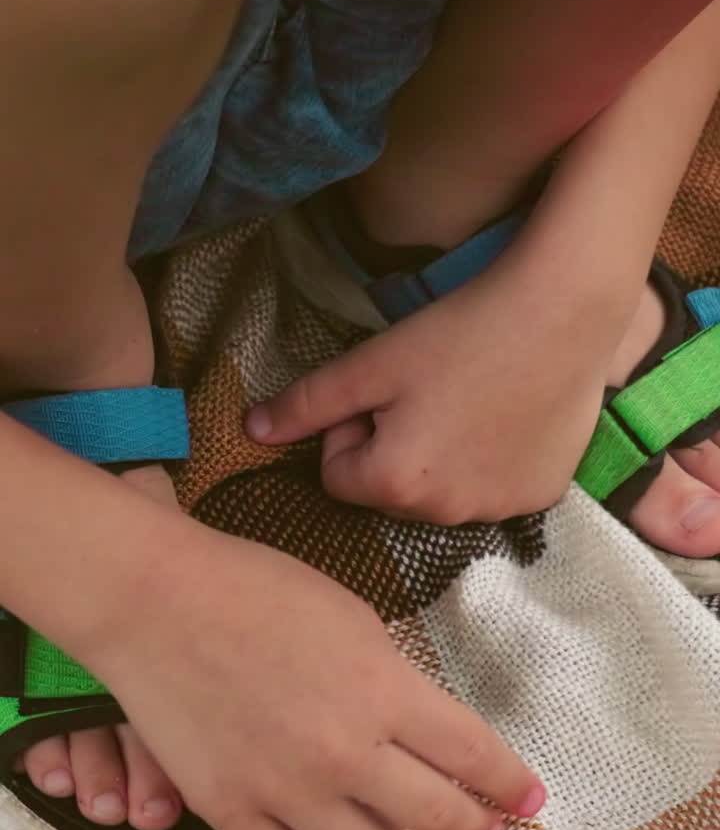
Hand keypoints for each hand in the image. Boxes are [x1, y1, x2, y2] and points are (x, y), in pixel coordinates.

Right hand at [90, 518, 544, 829]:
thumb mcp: (352, 618)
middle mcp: (345, 753)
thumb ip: (392, 681)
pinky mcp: (230, 811)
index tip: (531, 802)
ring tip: (380, 817)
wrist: (158, 602)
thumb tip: (416, 729)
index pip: (474, 756)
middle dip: (473, 827)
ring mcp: (286, 790)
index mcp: (384, 692)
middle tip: (481, 826)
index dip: (511, 784)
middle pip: (437, 819)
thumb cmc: (258, 589)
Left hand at [246, 253, 606, 524]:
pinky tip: (509, 416)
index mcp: (394, 485)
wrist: (563, 313)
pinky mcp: (540, 498)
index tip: (388, 389)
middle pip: (390, 490)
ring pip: (441, 493)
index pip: (337, 475)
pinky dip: (492, 463)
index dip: (352, 428)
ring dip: (442, 458)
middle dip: (395, 448)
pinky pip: (493, 490)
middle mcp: (445, 515)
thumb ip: (306, 405)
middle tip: (430, 390)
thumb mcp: (371, 364)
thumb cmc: (459, 332)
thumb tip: (249, 432)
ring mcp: (499, 511)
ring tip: (471, 399)